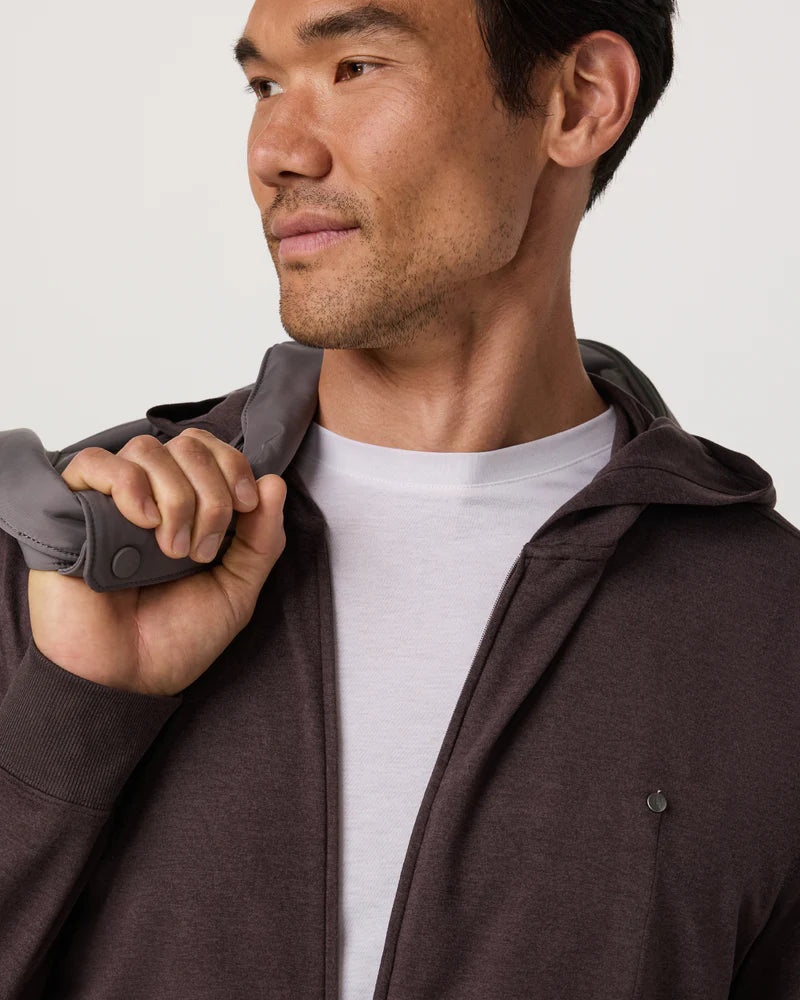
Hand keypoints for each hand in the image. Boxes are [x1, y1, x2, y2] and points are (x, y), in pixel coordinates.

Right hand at [27, 429, 286, 696]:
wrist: (128, 681)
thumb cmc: (176, 639)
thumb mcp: (238, 590)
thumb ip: (262, 540)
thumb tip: (274, 482)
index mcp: (190, 506)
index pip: (212, 448)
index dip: (234, 466)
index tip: (244, 507)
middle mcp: (152, 496)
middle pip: (186, 445)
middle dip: (211, 492)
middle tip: (205, 549)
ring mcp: (111, 501)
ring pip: (146, 450)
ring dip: (175, 496)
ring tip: (172, 550)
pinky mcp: (71, 511)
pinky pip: (93, 463)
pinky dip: (126, 483)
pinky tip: (142, 522)